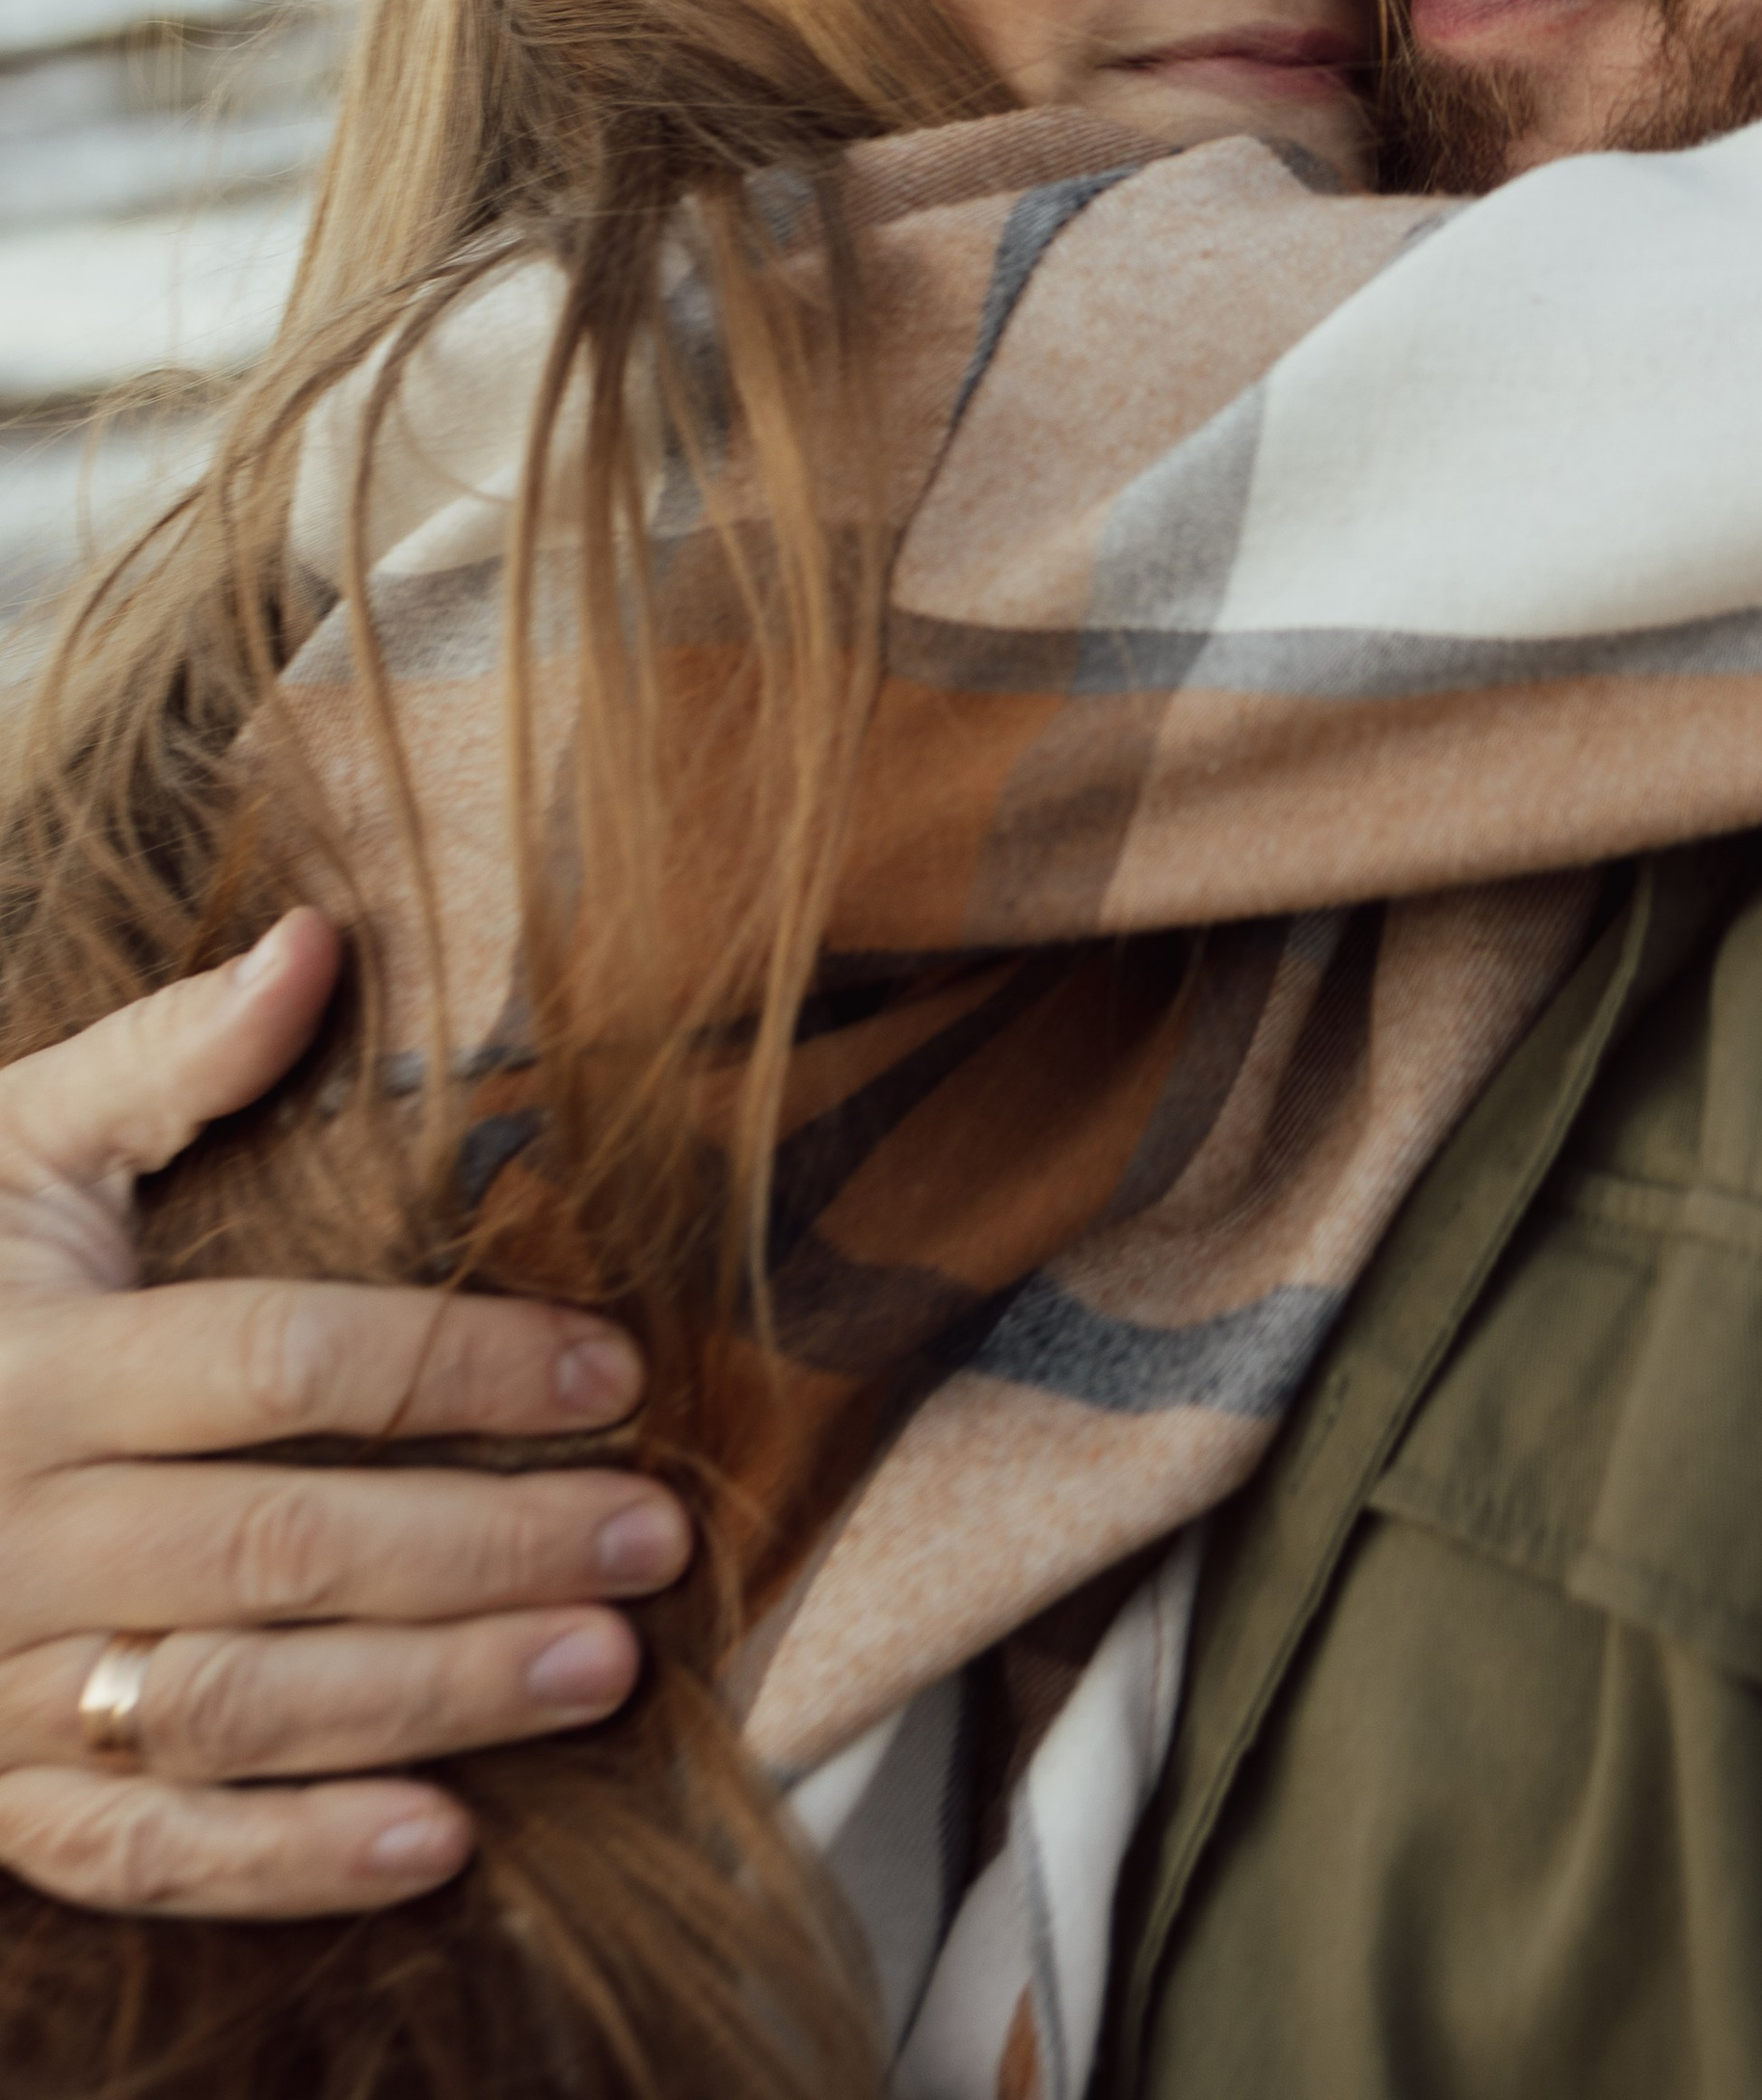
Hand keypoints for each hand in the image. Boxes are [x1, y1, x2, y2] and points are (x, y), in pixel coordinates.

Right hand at [0, 910, 691, 1916]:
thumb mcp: (6, 1148)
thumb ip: (166, 1057)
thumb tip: (318, 940)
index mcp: (38, 1366)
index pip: (280, 1361)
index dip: (455, 1363)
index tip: (612, 1369)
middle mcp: (17, 1535)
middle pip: (283, 1546)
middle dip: (488, 1544)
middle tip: (653, 1534)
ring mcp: (0, 1680)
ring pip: (235, 1706)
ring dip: (431, 1698)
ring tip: (602, 1667)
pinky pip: (141, 1850)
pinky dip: (285, 1863)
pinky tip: (438, 1842)